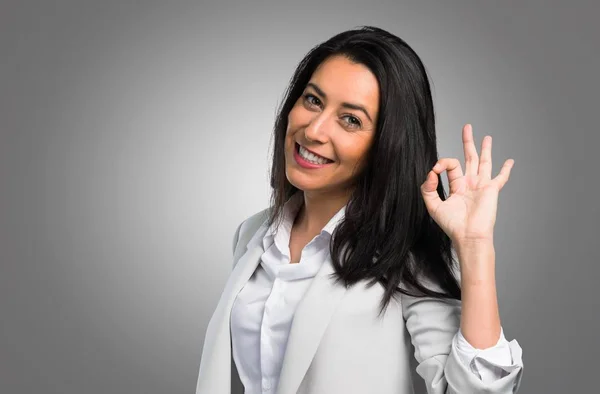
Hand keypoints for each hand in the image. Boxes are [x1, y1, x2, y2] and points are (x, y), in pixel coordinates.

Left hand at [420, 124, 513, 244]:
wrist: (468, 235)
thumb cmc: (452, 225)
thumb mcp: (433, 206)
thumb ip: (428, 189)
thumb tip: (431, 173)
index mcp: (457, 186)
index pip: (450, 165)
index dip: (441, 163)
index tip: (435, 171)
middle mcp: (469, 184)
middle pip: (469, 157)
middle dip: (468, 142)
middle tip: (467, 127)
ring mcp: (481, 186)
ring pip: (484, 162)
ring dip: (485, 149)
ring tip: (487, 137)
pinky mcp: (492, 189)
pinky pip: (501, 177)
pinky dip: (506, 169)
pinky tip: (510, 161)